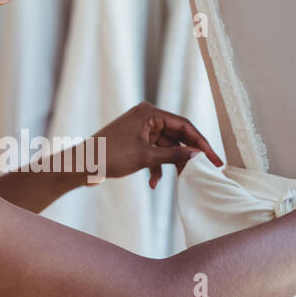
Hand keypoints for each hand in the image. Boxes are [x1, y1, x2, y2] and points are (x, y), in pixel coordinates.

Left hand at [91, 101, 224, 187]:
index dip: (201, 143)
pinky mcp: (136, 143)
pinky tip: (153, 183)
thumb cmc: (109, 156)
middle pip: (177, 137)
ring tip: (177, 181)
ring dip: (170, 165)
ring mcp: (141, 131)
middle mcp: (147, 118)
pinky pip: (154, 154)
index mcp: (149, 113)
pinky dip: (156, 168)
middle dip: (186, 156)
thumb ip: (173, 155)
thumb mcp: (145, 157)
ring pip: (166, 148)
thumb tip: (197, 155)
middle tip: (201, 173)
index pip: (184, 126)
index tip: (214, 159)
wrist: (81, 166)